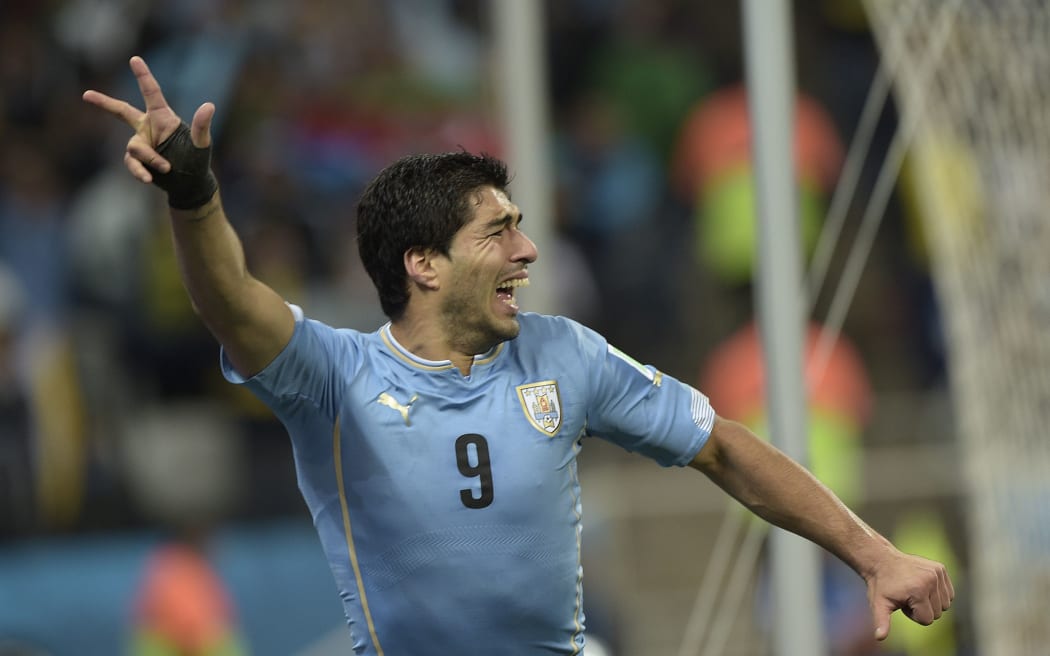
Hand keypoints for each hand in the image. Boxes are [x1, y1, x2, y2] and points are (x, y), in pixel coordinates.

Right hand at [82, 56, 214, 184]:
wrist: (190, 184)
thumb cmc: (198, 160)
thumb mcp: (202, 144)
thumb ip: (202, 126)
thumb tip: (209, 106)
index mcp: (163, 118)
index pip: (151, 93)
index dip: (143, 76)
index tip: (135, 59)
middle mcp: (149, 128)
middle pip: (122, 111)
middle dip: (104, 103)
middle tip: (86, 95)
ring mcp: (141, 144)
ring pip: (135, 148)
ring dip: (150, 158)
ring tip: (167, 168)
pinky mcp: (136, 160)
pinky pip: (132, 163)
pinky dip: (139, 172)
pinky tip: (148, 179)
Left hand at [865, 550, 953, 640]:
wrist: (881, 560)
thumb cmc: (880, 585)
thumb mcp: (879, 604)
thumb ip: (882, 622)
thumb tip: (879, 637)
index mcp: (918, 591)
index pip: (927, 620)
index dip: (913, 615)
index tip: (902, 602)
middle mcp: (930, 580)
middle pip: (938, 613)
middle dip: (922, 609)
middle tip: (907, 595)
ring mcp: (937, 572)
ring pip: (945, 604)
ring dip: (931, 601)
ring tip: (913, 590)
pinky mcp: (940, 568)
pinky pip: (949, 593)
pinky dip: (939, 593)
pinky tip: (922, 585)